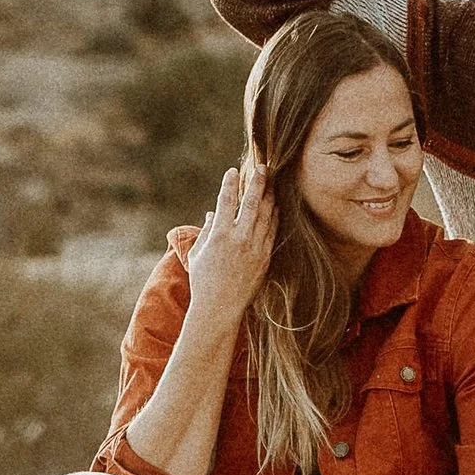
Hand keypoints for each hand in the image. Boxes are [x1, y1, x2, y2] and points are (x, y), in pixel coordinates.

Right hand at [184, 162, 274, 322]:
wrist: (219, 308)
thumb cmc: (203, 281)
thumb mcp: (198, 254)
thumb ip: (206, 231)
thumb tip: (212, 213)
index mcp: (219, 236)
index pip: (226, 201)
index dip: (230, 184)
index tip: (233, 170)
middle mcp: (238, 239)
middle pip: (251, 203)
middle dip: (257, 182)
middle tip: (262, 167)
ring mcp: (254, 248)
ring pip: (265, 215)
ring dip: (269, 195)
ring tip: (271, 181)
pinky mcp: (265, 258)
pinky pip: (272, 231)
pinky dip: (275, 216)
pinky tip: (276, 206)